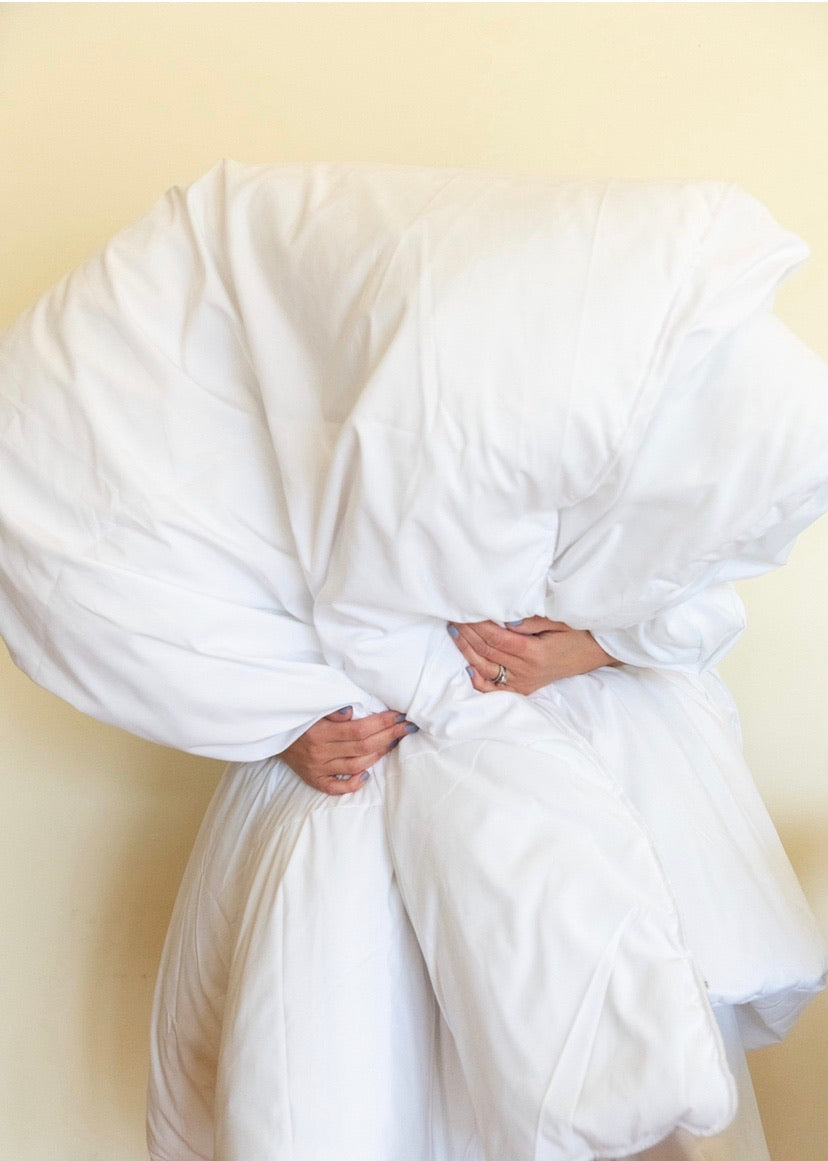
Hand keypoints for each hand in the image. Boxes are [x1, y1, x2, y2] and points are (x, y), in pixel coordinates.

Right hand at [279, 707, 418, 794]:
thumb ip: (332, 709)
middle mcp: (320, 752)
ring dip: (378, 754)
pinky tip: (367, 776)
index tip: (400, 716)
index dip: (382, 723)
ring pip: (355, 766)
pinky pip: (336, 788)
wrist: (271, 733)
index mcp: (320, 731)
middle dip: (389, 735)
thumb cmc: (298, 717)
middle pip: (362, 747)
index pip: (358, 729)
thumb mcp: (312, 707)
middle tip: (407, 728)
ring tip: (393, 743)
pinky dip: (353, 784)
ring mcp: (317, 768)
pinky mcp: (314, 780)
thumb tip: (353, 711)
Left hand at [447, 617, 620, 695]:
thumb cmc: (579, 632)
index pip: (496, 639)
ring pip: (486, 669)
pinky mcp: (525, 688)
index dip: (477, 625)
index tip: (464, 610)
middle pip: (487, 652)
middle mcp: (526, 672)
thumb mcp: (560, 620)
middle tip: (453, 616)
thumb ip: (531, 620)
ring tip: (455, 632)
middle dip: (468, 633)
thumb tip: (505, 619)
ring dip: (467, 651)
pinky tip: (468, 667)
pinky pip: (497, 689)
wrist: (597, 653)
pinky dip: (480, 680)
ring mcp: (524, 682)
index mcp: (534, 653)